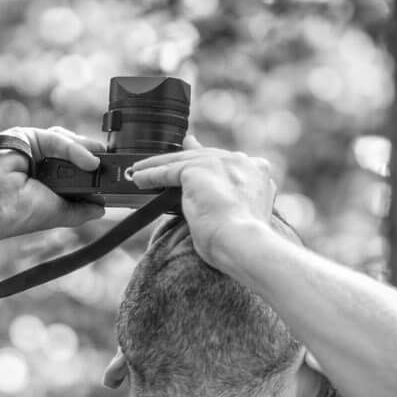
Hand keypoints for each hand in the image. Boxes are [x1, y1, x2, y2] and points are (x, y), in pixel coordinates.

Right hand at [0, 126, 106, 251]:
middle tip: (113, 168)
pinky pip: (54, 138)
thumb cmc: (11, 215)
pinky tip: (88, 160)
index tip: (116, 176)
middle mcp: (39, 165)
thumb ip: (79, 210)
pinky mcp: (24, 135)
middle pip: (74, 152)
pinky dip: (74, 148)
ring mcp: (31, 149)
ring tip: (97, 166)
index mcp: (45, 185)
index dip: (95, 172)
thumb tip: (103, 208)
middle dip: (94, 158)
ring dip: (85, 151)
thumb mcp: (56, 214)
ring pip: (66, 142)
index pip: (75, 171)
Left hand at [123, 145, 286, 268]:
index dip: (208, 162)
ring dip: (157, 166)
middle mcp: (241, 161)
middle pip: (202, 156)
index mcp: (258, 171)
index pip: (227, 161)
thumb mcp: (244, 213)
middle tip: (161, 159)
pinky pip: (167, 171)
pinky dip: (151, 175)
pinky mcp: (197, 171)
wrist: (244, 243)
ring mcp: (219, 163)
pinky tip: (138, 178)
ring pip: (182, 161)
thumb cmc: (246, 241)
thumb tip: (214, 197)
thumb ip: (235, 198)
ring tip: (140, 171)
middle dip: (180, 158)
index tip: (194, 153)